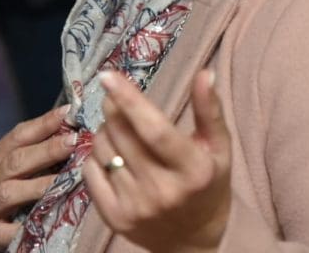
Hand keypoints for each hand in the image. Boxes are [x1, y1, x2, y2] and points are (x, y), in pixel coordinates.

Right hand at [0, 105, 76, 251]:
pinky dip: (18, 229)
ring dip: (38, 185)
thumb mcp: (1, 177)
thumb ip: (28, 160)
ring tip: (66, 180)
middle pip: (16, 160)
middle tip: (74, 142)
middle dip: (46, 150)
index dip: (43, 124)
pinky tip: (39, 224)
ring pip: (8, 192)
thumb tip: (68, 138)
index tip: (68, 113)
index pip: (17, 136)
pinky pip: (1, 233)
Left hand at [82, 70, 231, 252]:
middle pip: (123, 136)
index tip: (108, 76)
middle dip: (114, 108)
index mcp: (193, 170)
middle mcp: (163, 191)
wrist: (192, 241)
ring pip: (103, 150)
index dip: (130, 101)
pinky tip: (113, 156)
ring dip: (106, 130)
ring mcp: (136, 207)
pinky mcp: (114, 218)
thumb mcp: (218, 147)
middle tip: (117, 100)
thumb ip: (209, 109)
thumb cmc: (207, 184)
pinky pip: (90, 172)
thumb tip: (206, 73)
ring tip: (121, 132)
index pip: (155, 130)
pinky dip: (96, 156)